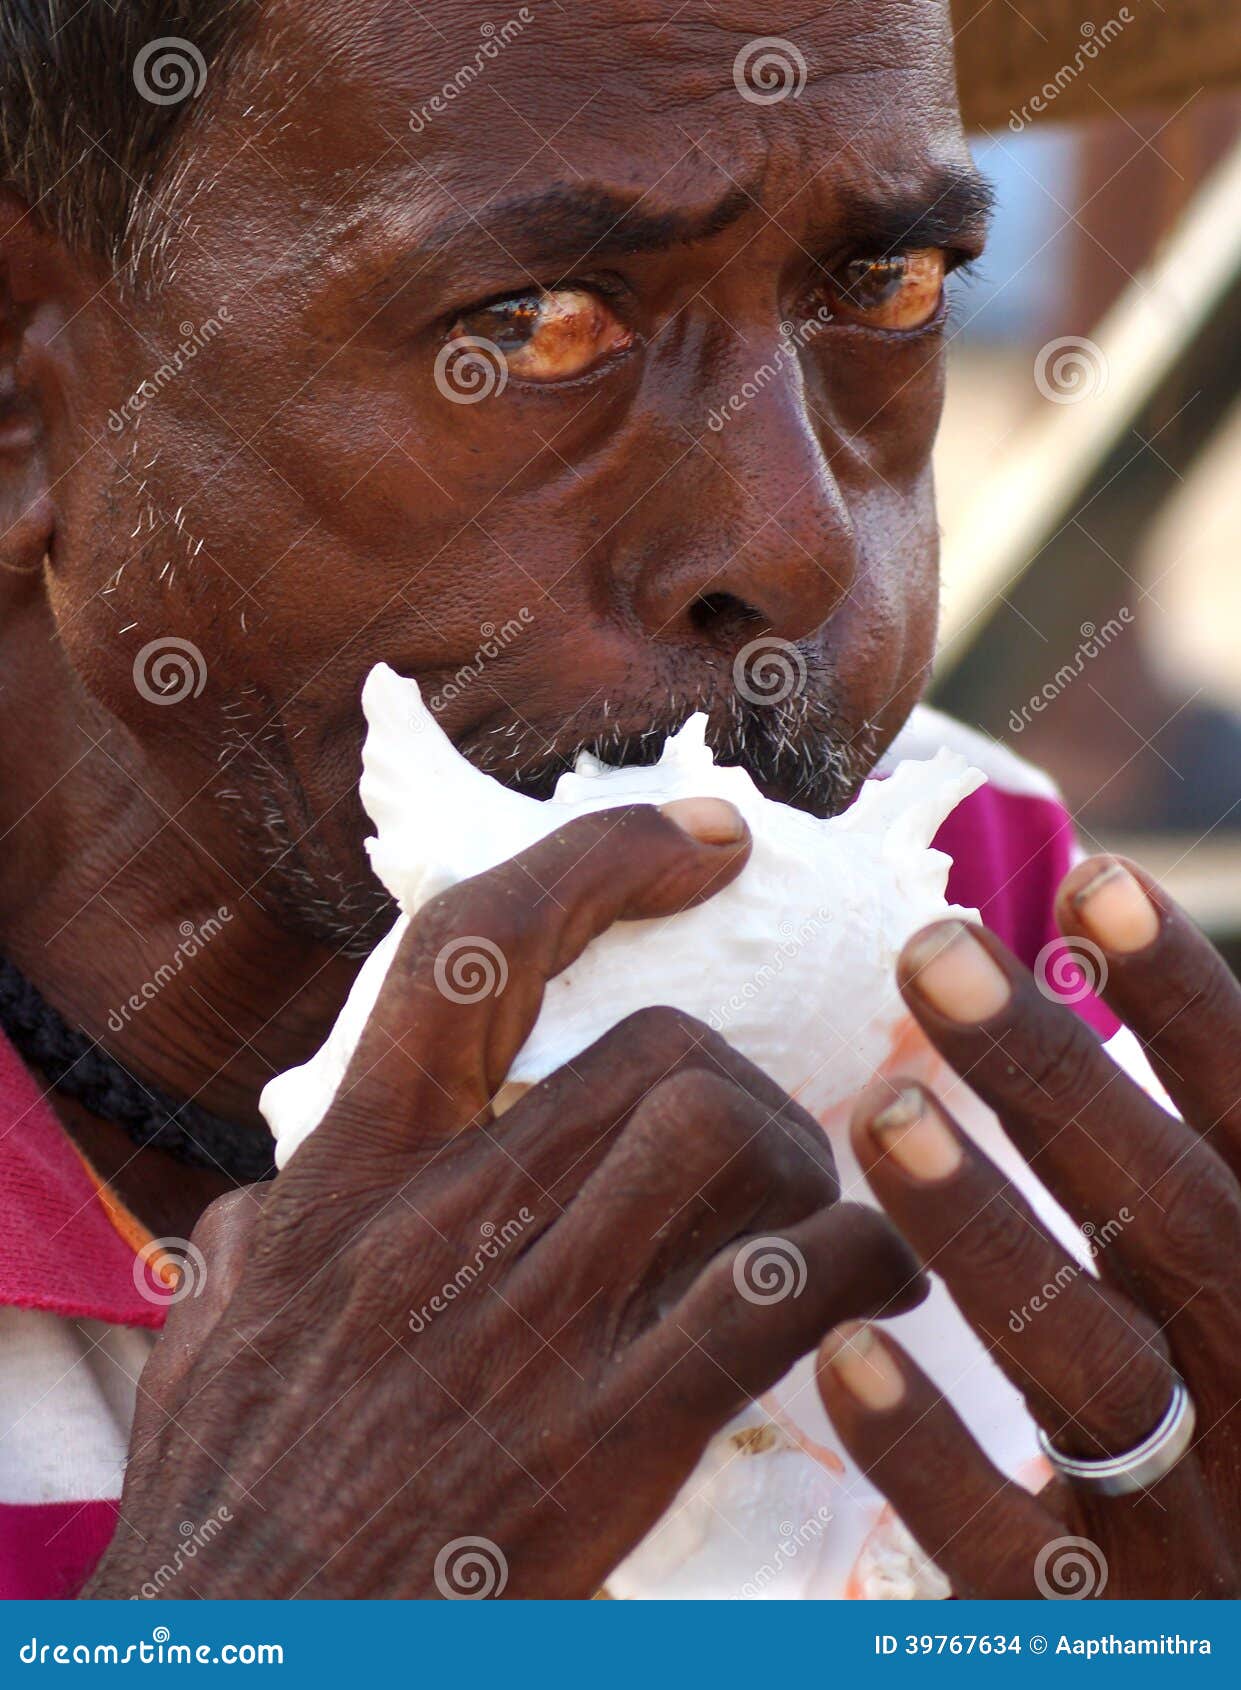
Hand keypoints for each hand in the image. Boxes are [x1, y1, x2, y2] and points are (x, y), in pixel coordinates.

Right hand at [88, 801, 922, 1598]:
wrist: (253, 1659)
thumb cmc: (232, 1508)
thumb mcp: (203, 1348)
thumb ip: (237, 1256)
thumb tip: (258, 1202)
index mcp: (345, 1183)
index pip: (469, 956)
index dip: (601, 861)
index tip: (705, 833)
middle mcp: (440, 1224)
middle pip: (655, 1052)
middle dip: (740, 1080)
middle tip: (764, 1142)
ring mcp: (532, 1325)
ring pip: (722, 1141)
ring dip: (803, 1166)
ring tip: (818, 1220)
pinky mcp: (611, 1433)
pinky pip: (773, 1291)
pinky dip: (853, 1267)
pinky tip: (871, 1291)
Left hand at [817, 855, 1240, 1598]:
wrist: (1239, 1671)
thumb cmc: (1226, 1448)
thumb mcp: (1231, 1301)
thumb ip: (1188, 1181)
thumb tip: (1120, 988)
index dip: (1192, 1010)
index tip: (1094, 882)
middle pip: (1175, 1219)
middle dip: (1057, 1079)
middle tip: (931, 952)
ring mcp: (1196, 1524)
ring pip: (1092, 1369)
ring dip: (988, 1233)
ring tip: (884, 1112)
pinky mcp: (1099, 1631)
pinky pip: (1010, 1549)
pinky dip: (929, 1454)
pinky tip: (841, 1351)